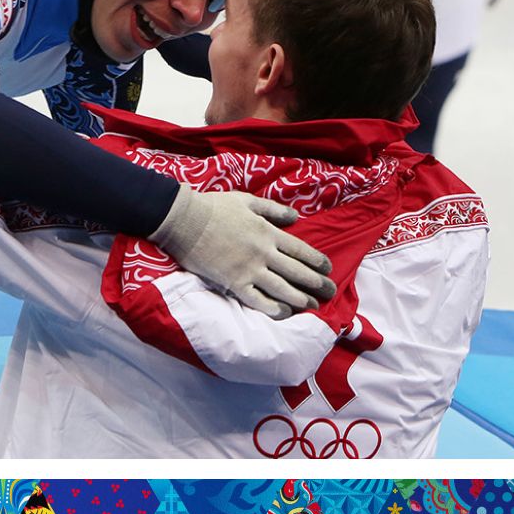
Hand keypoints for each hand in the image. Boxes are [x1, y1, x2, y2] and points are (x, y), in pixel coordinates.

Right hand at [150, 184, 335, 319]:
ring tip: (313, 306)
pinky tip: (284, 313)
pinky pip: (257, 300)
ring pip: (282, 289)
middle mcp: (263, 253)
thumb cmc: (214, 207)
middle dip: (317, 284)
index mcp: (268, 232)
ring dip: (301, 299)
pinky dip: (273, 308)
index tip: (328, 269)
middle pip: (297, 272)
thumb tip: (295, 216)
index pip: (300, 250)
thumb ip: (273, 209)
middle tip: (330, 293)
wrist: (184, 221)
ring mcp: (249, 270)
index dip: (317, 261)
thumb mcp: (246, 201)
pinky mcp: (233, 283)